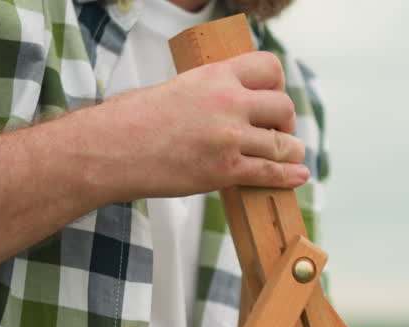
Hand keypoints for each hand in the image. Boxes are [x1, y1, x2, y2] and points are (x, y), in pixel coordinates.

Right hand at [99, 50, 307, 201]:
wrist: (110, 149)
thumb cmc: (132, 120)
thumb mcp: (176, 88)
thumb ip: (209, 93)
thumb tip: (228, 105)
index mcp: (215, 76)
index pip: (268, 67)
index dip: (278, 84)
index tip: (274, 97)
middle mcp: (228, 103)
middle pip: (283, 107)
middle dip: (286, 121)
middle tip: (279, 132)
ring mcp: (229, 138)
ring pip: (283, 144)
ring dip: (291, 152)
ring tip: (290, 156)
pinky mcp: (225, 171)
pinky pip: (270, 173)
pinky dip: (288, 176)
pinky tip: (298, 176)